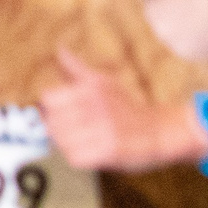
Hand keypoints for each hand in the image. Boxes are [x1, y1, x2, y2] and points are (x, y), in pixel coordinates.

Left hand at [39, 49, 204, 172]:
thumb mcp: (103, 83)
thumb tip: (60, 49)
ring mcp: (103, 130)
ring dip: (69, 145)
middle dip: (60, 128)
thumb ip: (76, 68)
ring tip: (86, 141)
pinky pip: (75, 158)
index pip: (48, 98)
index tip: (66, 113)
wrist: (159, 132)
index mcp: (91, 88)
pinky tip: (93, 152)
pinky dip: (80, 158)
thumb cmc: (127, 108)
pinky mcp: (109, 151)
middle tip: (78, 130)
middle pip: (52, 122)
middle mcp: (96, 107)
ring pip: (61, 142)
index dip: (53, 108)